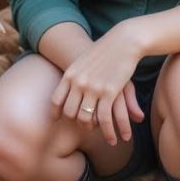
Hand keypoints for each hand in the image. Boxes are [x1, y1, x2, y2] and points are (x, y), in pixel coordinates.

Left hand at [49, 23, 144, 145]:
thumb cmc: (104, 51)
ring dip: (93, 130)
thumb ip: (75, 76)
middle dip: (77, 123)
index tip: (58, 120)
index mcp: (70, 74)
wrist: (123, 41)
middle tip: (85, 127)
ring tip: (100, 136)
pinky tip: (113, 138)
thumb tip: (68, 89)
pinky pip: (104, 119)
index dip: (56, 113)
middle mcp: (78, 83)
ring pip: (86, 119)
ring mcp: (93, 88)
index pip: (56, 100)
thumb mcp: (84, 62)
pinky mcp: (109, 92)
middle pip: (70, 113)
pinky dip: (108, 132)